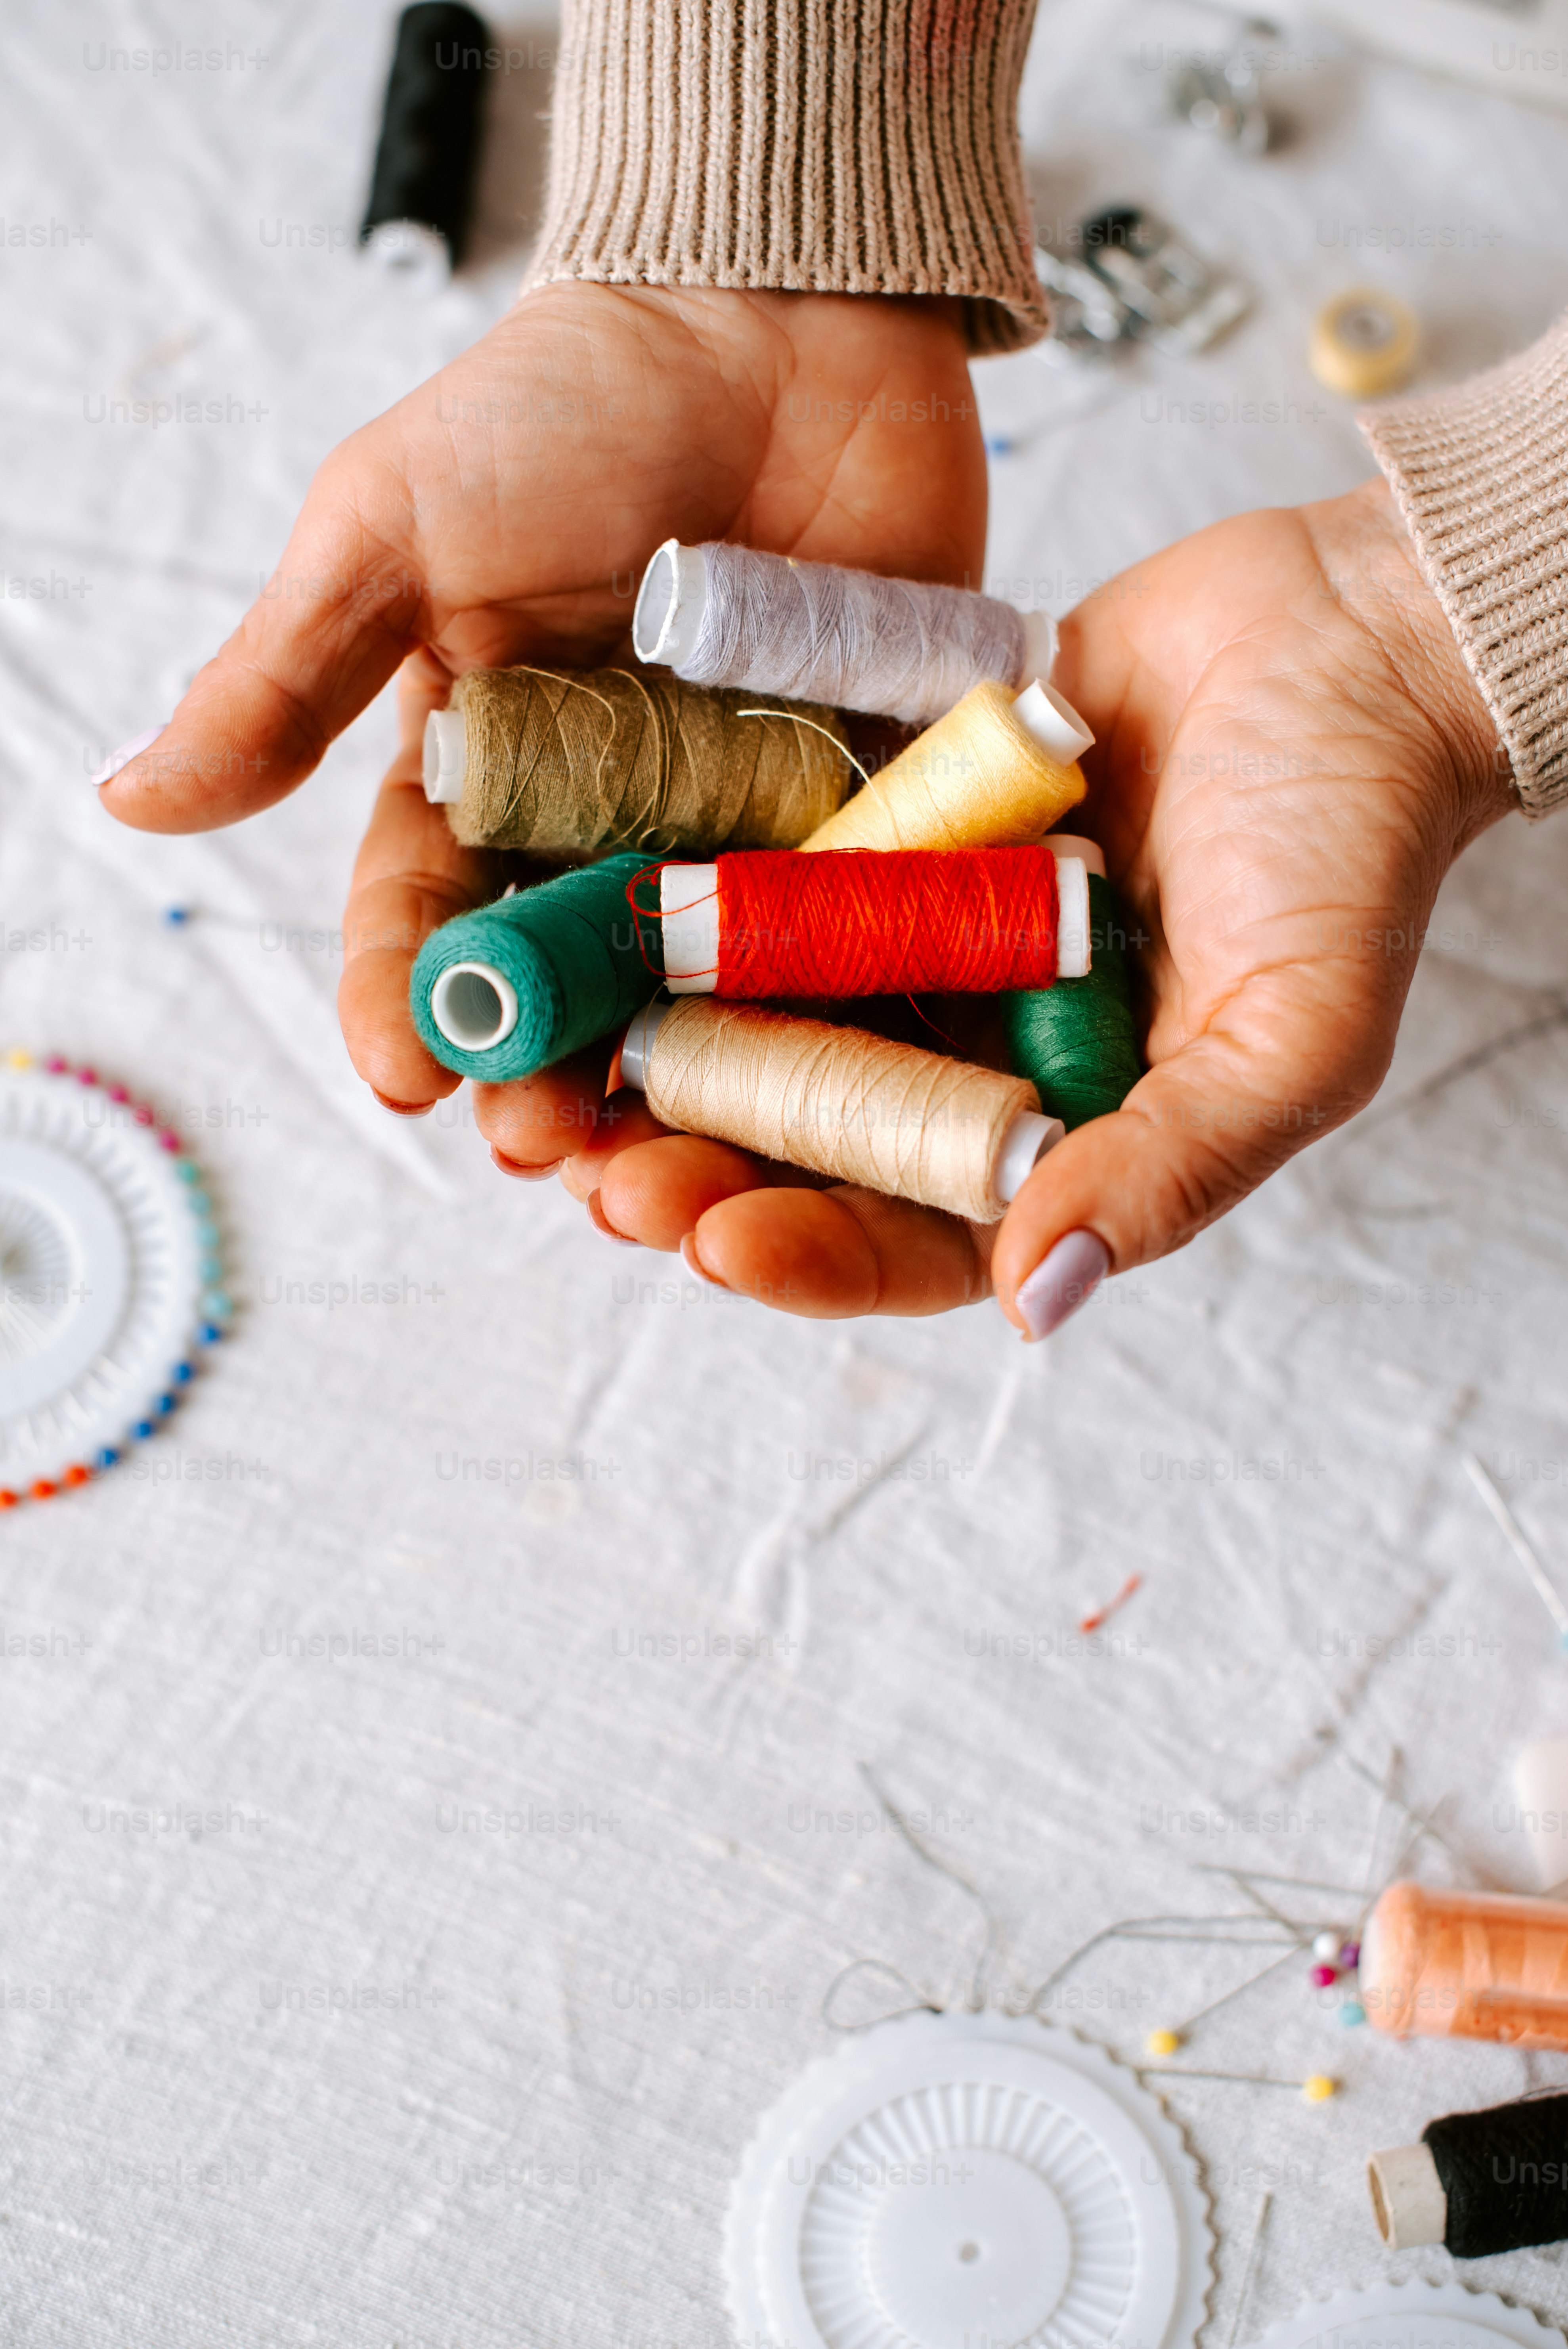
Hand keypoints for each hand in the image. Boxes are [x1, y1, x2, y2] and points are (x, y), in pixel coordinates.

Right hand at [96, 280, 986, 1132]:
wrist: (773, 307)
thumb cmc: (567, 404)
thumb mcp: (393, 530)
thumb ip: (284, 679)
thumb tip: (129, 798)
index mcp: (482, 767)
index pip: (430, 911)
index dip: (410, 999)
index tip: (405, 1076)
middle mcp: (603, 814)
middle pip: (566, 976)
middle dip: (549, 1067)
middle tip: (548, 1143)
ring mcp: (731, 814)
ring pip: (699, 979)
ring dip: (680, 1073)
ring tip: (670, 1153)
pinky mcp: (857, 795)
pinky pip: (841, 917)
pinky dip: (831, 992)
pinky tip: (816, 1068)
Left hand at [583, 475, 1512, 1326]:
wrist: (1347, 639)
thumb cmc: (1352, 846)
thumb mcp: (1291, 1033)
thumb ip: (1169, 1167)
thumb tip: (1035, 1301)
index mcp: (1061, 1128)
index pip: (916, 1232)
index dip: (813, 1251)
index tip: (719, 1245)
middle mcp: (975, 1045)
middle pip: (812, 1139)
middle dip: (700, 1166)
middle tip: (593, 1174)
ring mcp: (925, 937)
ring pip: (767, 1019)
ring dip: (664, 1051)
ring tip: (560, 1068)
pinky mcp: (889, 829)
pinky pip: (775, 879)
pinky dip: (694, 902)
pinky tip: (604, 915)